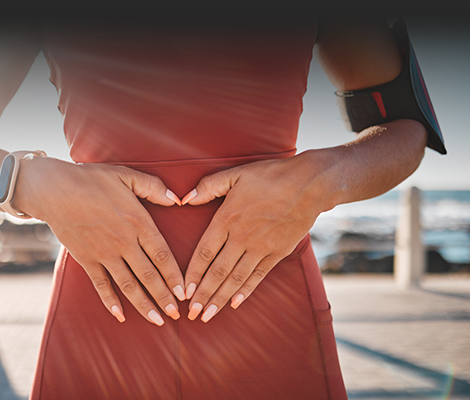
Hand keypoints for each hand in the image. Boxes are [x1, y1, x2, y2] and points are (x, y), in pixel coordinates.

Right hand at [14, 157, 184, 325]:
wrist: (54, 189)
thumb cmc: (92, 179)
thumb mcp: (127, 175)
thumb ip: (153, 187)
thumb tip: (177, 199)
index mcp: (138, 221)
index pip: (162, 255)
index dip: (174, 276)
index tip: (184, 292)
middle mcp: (124, 242)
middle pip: (149, 275)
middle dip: (164, 297)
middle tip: (176, 314)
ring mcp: (104, 253)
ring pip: (128, 284)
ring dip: (144, 304)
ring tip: (157, 320)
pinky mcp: (86, 259)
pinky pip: (101, 285)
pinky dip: (110, 301)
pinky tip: (120, 316)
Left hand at [181, 153, 333, 321]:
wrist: (310, 183)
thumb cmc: (270, 175)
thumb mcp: (235, 174)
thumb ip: (208, 186)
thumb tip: (184, 199)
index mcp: (227, 218)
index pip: (204, 252)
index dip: (192, 273)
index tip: (183, 291)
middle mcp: (242, 237)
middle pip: (218, 271)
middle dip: (203, 295)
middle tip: (192, 314)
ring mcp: (261, 247)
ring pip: (236, 278)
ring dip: (221, 298)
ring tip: (208, 316)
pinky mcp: (278, 252)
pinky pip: (258, 275)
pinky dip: (246, 291)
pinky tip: (235, 303)